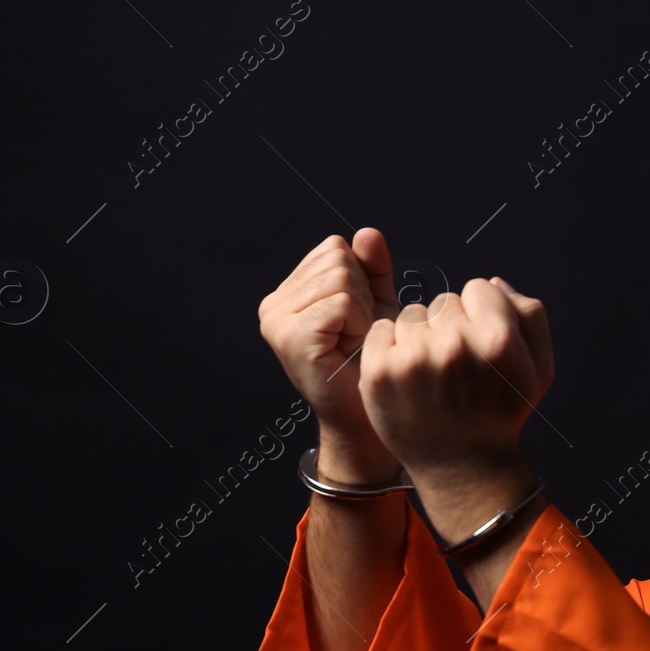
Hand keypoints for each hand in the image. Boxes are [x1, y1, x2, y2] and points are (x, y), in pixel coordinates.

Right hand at [256, 229, 402, 480]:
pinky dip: (359, 324)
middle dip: (363, 295)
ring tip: (354, 343)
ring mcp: (276, 322)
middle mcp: (273, 306)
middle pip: (337, 258)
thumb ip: (372, 269)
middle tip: (358, 335)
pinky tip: (352, 349)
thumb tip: (366, 233)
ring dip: (363, 312)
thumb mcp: (376, 307)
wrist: (370, 418)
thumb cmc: (372, 364)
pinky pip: (340, 302)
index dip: (362, 280)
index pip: (335, 248)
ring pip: (340, 278)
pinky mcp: (290, 337)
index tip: (358, 320)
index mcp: (287, 294)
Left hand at [358, 276, 553, 478]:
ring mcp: (413, 359)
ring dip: (420, 336)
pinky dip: (390, 347)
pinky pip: (380, 329)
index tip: (481, 348)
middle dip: (451, 326)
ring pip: (412, 314)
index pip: (480, 289)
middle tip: (456, 368)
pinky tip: (407, 376)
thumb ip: (529, 316)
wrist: (461, 467)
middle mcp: (455, 345)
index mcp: (497, 340)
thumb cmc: (501, 415)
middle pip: (445, 301)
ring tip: (431, 375)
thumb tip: (495, 283)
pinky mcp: (379, 372)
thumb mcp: (538, 369)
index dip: (482, 316)